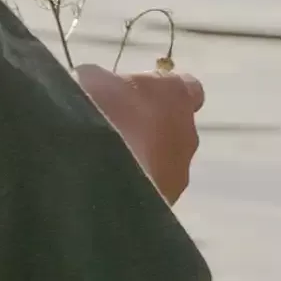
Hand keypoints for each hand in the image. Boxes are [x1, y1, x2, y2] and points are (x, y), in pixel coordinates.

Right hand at [77, 64, 203, 202]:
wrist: (95, 166)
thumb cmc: (95, 110)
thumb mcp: (92, 79)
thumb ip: (110, 84)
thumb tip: (106, 90)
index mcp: (175, 94)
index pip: (188, 88)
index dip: (164, 92)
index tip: (142, 96)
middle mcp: (187, 131)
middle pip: (174, 128)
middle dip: (149, 131)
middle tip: (112, 132)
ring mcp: (179, 171)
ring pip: (162, 163)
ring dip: (141, 162)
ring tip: (103, 164)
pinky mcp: (166, 201)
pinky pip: (150, 191)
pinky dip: (133, 188)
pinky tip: (105, 186)